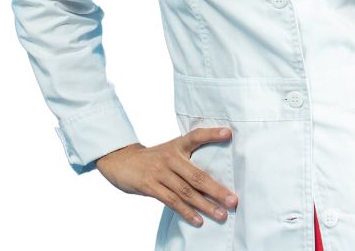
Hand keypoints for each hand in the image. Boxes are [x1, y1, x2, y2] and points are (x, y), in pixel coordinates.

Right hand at [94, 127, 238, 227]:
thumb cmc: (153, 158)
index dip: (212, 134)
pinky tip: (198, 220)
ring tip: (221, 214)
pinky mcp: (150, 186)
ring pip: (186, 192)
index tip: (229, 134)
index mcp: (177, 145)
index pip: (196, 136)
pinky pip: (171, 201)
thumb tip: (216, 172)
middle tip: (233, 200)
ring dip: (205, 205)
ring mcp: (159, 172)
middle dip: (217, 190)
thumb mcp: (169, 150)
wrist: (120, 160)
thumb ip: (188, 157)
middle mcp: (170, 158)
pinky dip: (186, 212)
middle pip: (197, 175)